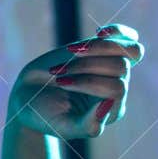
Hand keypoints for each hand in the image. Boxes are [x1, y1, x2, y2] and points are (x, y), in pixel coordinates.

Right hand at [8, 23, 142, 139]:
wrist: (30, 95)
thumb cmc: (45, 115)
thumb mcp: (62, 126)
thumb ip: (88, 126)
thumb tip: (108, 104)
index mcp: (112, 111)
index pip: (117, 89)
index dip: (90, 82)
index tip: (61, 83)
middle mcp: (118, 89)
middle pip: (121, 67)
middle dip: (86, 67)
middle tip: (58, 73)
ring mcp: (114, 69)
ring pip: (125, 50)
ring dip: (95, 48)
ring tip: (71, 52)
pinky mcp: (107, 51)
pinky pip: (127, 37)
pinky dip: (118, 31)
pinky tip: (100, 32)